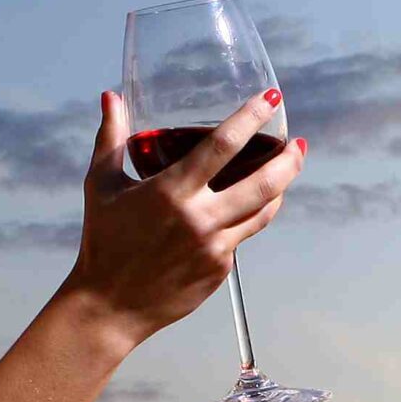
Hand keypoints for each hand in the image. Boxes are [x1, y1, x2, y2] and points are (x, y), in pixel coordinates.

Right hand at [64, 87, 305, 343]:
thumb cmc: (102, 241)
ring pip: (264, 212)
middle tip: (298, 144)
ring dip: (281, 188)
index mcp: (171, 191)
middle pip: (264, 183)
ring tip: (286, 170)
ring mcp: (214, 247)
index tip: (270, 100)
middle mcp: (199, 219)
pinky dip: (248, 217)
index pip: (222, 145)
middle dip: (289, 160)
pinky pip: (243, 235)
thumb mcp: (102, 185)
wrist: (109, 306)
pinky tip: (248, 205)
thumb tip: (111, 96)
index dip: (251, 118)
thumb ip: (111, 137)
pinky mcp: (220, 270)